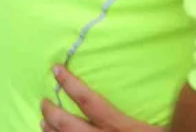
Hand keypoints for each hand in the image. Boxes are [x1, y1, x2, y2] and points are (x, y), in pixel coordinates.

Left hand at [41, 65, 162, 131]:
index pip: (88, 100)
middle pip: (67, 125)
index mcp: (120, 128)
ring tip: (42, 123)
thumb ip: (138, 113)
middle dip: (51, 111)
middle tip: (43, 102)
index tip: (55, 69)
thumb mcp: (153, 126)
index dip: (70, 83)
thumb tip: (137, 87)